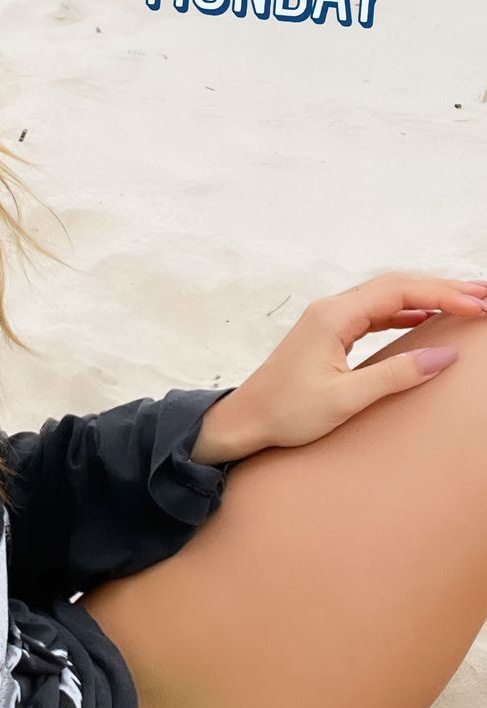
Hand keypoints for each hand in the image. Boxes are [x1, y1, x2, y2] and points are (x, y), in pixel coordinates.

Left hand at [191, 273, 486, 464]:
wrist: (244, 422)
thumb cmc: (285, 413)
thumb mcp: (344, 399)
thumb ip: (395, 375)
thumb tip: (443, 355)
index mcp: (334, 316)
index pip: (399, 292)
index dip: (443, 294)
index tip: (478, 303)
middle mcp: (331, 309)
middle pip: (396, 285)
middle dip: (442, 288)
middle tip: (483, 296)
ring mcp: (329, 320)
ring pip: (387, 297)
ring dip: (426, 298)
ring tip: (465, 303)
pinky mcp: (329, 334)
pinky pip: (375, 314)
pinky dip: (405, 313)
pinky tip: (425, 320)